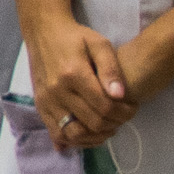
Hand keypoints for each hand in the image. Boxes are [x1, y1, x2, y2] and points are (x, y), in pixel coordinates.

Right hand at [28, 17, 136, 148]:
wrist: (43, 32)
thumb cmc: (75, 37)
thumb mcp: (99, 44)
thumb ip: (111, 69)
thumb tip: (120, 95)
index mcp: (73, 74)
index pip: (105, 106)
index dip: (125, 112)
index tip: (133, 106)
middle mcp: (56, 91)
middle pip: (92, 122)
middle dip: (115, 123)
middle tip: (123, 115)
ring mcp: (46, 101)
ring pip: (73, 134)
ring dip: (96, 136)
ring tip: (108, 127)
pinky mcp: (40, 106)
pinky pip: (56, 133)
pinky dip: (74, 141)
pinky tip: (88, 135)